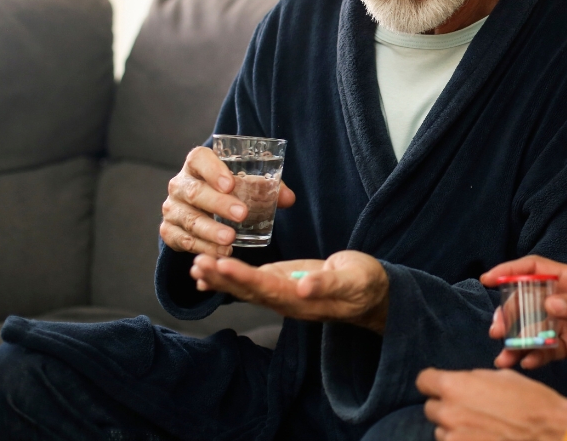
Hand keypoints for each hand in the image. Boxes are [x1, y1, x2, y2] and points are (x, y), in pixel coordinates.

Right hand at [160, 146, 295, 256]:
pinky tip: (220, 252)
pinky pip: (182, 240)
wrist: (203, 208)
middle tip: (241, 214)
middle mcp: (180, 184)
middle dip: (218, 204)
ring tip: (231, 240)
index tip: (231, 184)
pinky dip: (202, 247)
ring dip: (210, 230)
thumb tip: (288, 198)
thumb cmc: (230, 190)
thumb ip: (268, 188)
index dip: (213, 170)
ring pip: (189, 219)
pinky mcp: (169, 230)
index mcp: (197, 164)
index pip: (199, 159)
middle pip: (195, 192)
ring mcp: (173, 208)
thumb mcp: (247, 183)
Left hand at [190, 250, 390, 331]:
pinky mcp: (281, 284)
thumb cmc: (365, 284)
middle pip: (249, 292)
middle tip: (198, 264)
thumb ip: (329, 284)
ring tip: (196, 267)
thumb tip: (303, 287)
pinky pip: (252, 284)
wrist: (370, 294)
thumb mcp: (353, 280)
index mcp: (302, 300)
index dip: (244, 278)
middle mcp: (286, 301)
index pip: (268, 288)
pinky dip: (229, 279)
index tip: (222, 265)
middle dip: (222, 279)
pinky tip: (210, 275)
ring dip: (220, 279)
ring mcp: (282, 294)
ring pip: (246, 289)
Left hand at [417, 368, 566, 440]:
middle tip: (470, 410)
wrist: (551, 434)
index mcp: (455, 386)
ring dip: (455, 429)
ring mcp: (453, 439)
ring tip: (482, 428)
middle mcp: (448, 413)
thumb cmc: (532, 403)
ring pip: (442, 431)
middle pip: (432, 408)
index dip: (434, 382)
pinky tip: (485, 438)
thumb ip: (473, 380)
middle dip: (447, 407)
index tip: (442, 386)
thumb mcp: (502, 377)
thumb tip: (463, 384)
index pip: (424, 381)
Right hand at [484, 256, 566, 370]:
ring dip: (517, 341)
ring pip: (533, 330)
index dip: (511, 271)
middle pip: (527, 303)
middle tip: (498, 330)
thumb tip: (549, 305)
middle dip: (509, 315)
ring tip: (505, 356)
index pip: (535, 269)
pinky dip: (534, 357)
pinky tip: (526, 364)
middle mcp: (566, 300)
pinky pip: (546, 351)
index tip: (489, 279)